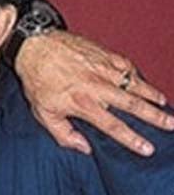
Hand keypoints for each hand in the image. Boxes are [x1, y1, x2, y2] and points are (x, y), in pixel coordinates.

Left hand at [15, 30, 173, 155]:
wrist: (34, 45)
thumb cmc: (36, 79)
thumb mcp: (42, 112)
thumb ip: (63, 134)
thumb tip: (84, 148)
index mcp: (83, 103)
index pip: (113, 126)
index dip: (132, 139)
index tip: (147, 149)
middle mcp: (97, 86)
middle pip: (133, 105)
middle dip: (155, 117)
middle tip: (172, 126)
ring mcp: (103, 69)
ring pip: (134, 84)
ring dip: (152, 95)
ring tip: (164, 106)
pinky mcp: (104, 54)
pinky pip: (127, 66)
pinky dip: (138, 76)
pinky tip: (143, 83)